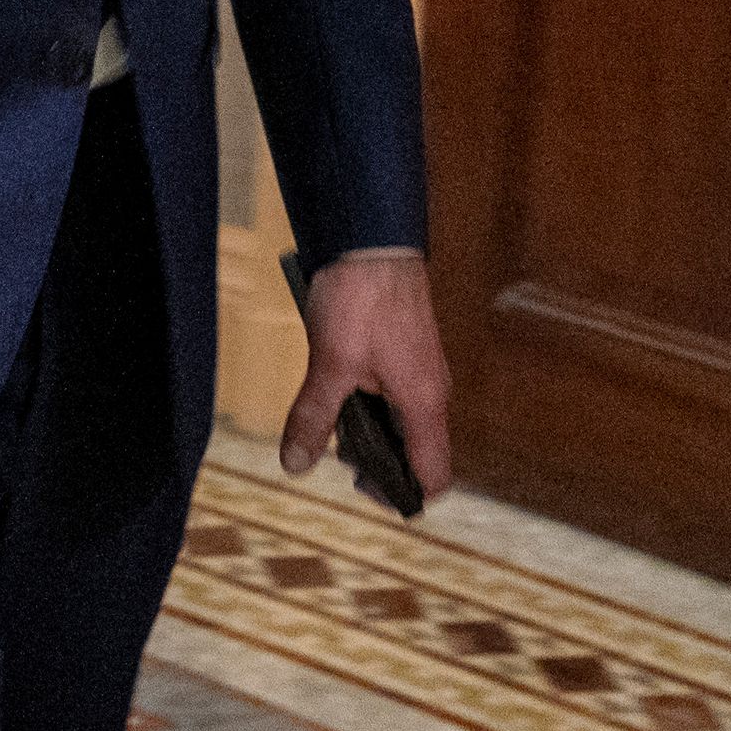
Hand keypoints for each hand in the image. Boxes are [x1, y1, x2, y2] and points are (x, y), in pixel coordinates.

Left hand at [279, 252, 453, 504]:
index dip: (400, 494)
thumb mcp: (329, 362)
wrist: (373, 236)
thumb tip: (296, 465)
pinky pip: (394, 394)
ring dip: (370, 430)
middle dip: (377, 461)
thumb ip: (315, 416)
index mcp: (424, 404)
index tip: (359, 483)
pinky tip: (335, 383)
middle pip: (416, 453)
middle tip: (335, 448)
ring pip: (403, 422)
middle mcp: (431, 392)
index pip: (434, 476)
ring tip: (330, 414)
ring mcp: (421, 370)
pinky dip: (369, 402)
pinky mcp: (406, 350)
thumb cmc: (361, 296)